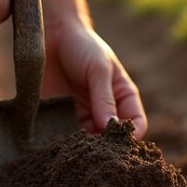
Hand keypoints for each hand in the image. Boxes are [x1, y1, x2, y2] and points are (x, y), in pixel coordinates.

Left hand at [42, 22, 146, 137]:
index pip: (137, 123)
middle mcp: (106, 110)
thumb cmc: (81, 46)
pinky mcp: (62, 118)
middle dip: (108, 146)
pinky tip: (60, 143)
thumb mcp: (98, 69)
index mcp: (123, 97)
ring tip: (76, 147)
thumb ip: (104, 98)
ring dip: (85, 147)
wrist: (49, 36)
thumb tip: (111, 127)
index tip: (120, 142)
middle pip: (114, 138)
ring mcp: (84, 116)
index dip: (132, 135)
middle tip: (96, 150)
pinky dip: (66, 143)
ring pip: (90, 142)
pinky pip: (67, 138)